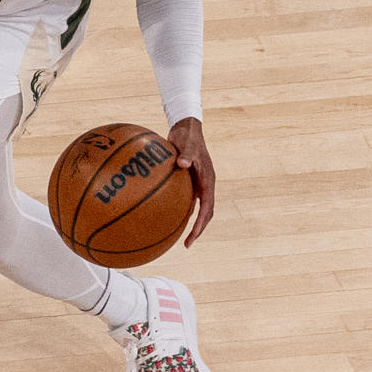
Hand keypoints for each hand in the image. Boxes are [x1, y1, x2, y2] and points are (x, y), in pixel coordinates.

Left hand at [169, 117, 215, 245]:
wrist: (186, 128)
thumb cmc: (187, 136)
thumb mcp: (188, 144)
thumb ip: (187, 154)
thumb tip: (182, 163)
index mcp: (208, 180)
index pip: (208, 208)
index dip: (202, 224)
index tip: (194, 235)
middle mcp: (204, 185)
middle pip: (204, 213)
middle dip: (197, 230)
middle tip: (186, 244)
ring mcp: (196, 184)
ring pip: (195, 208)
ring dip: (189, 223)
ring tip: (175, 236)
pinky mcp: (188, 181)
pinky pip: (183, 199)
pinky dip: (176, 209)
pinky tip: (162, 216)